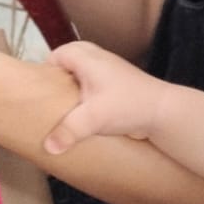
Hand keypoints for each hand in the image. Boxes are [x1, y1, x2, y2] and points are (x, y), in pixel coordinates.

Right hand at [43, 41, 163, 152]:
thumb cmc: (127, 105)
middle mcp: (96, 57)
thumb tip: (47, 147)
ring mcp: (108, 68)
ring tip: (65, 108)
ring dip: (73, 87)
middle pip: (67, 61)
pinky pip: (92, 81)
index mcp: (86, 57)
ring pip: (81, 72)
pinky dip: (85, 92)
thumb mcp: (94, 118)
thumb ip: (68, 131)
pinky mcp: (116, 82)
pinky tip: (84, 112)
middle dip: (58, 79)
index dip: (45, 72)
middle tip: (51, 100)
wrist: (163, 111)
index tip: (40, 93)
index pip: (55, 56)